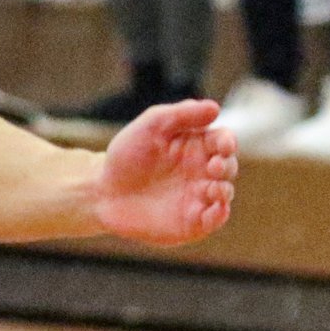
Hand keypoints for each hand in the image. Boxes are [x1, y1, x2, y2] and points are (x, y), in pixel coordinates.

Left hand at [89, 100, 236, 245]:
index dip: (228, 142)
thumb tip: (215, 108)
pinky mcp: (190, 221)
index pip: (223, 141)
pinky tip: (216, 209)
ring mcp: (197, 197)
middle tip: (214, 167)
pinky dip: (219, 216)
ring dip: (224, 191)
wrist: (101, 193)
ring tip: (214, 188)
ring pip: (223, 193)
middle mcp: (202, 171)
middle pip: (228, 166)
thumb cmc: (126, 156)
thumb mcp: (150, 126)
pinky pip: (212, 220)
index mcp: (197, 146)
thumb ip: (180, 114)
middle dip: (227, 166)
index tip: (223, 145)